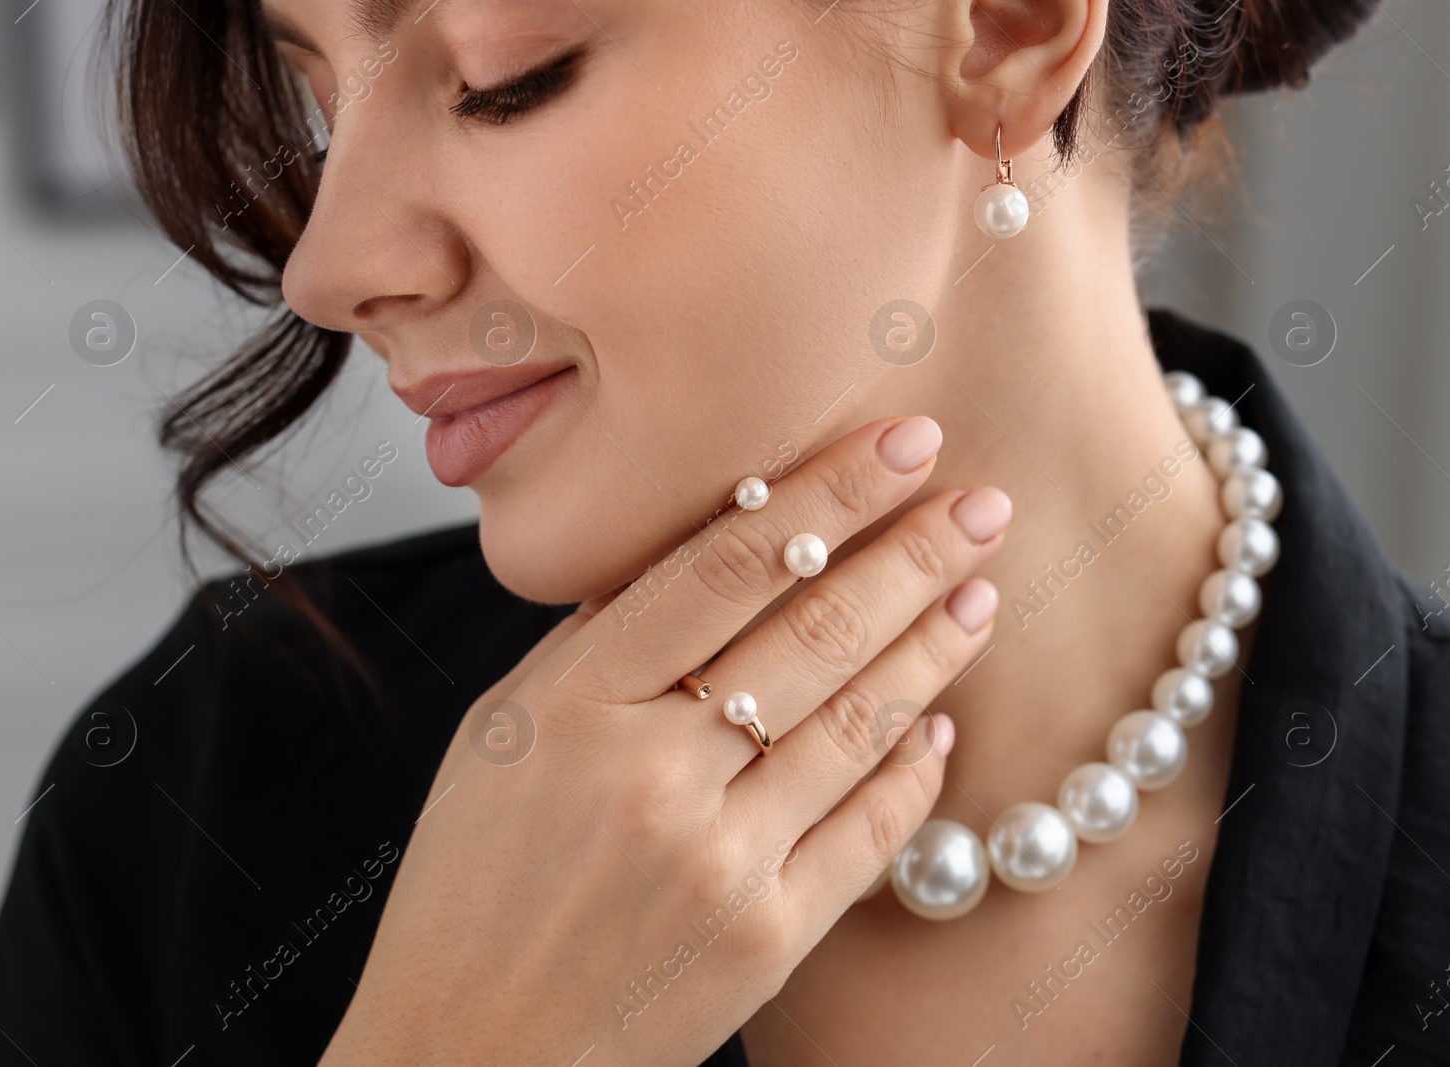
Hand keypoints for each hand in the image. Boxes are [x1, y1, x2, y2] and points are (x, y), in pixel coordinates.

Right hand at [318, 415, 1009, 1066]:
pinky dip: (911, 768)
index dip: (829, 492)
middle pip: (813, 630)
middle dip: (912, 553)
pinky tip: (939, 720)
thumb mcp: (500, 739)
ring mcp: (718, 859)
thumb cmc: (470, 890)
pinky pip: (867, 831)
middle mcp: (652, 772)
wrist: (469, 1053)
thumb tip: (709, 559)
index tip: (901, 443)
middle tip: (980, 500)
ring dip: (932, 646)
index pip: (728, 562)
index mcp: (574, 704)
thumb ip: (597, 648)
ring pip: (856, 721)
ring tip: (980, 588)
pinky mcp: (767, 938)